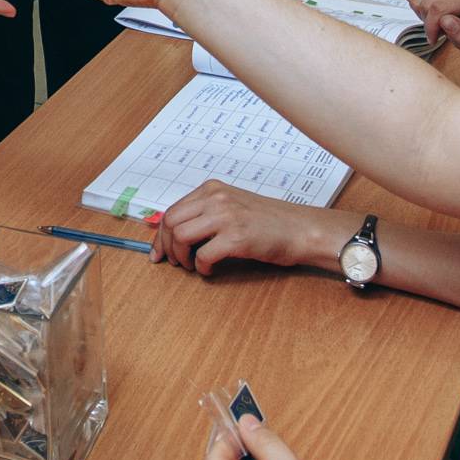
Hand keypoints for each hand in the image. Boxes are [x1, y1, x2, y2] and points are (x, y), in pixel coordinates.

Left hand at [152, 184, 343, 276]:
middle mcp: (216, 198)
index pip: (173, 210)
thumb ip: (206, 213)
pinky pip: (202, 255)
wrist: (300, 229)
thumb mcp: (233, 206)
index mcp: (212, 189)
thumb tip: (175, 234)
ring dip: (182, 258)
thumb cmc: (269, 222)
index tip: (158, 251)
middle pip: (171, 222)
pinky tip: (210, 270)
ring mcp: (226, 216)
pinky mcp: (236, 238)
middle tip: (173, 263)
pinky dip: (201, 267)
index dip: (161, 235)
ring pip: (181, 237)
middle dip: (166, 246)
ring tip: (191, 267)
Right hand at [405, 0, 459, 50]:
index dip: (431, 26)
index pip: (439, 7)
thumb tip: (445, 21)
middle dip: (427, 21)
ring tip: (434, 19)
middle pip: (426, 2)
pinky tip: (427, 8)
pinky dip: (416, 1)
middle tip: (436, 30)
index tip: (432, 38)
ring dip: (422, 12)